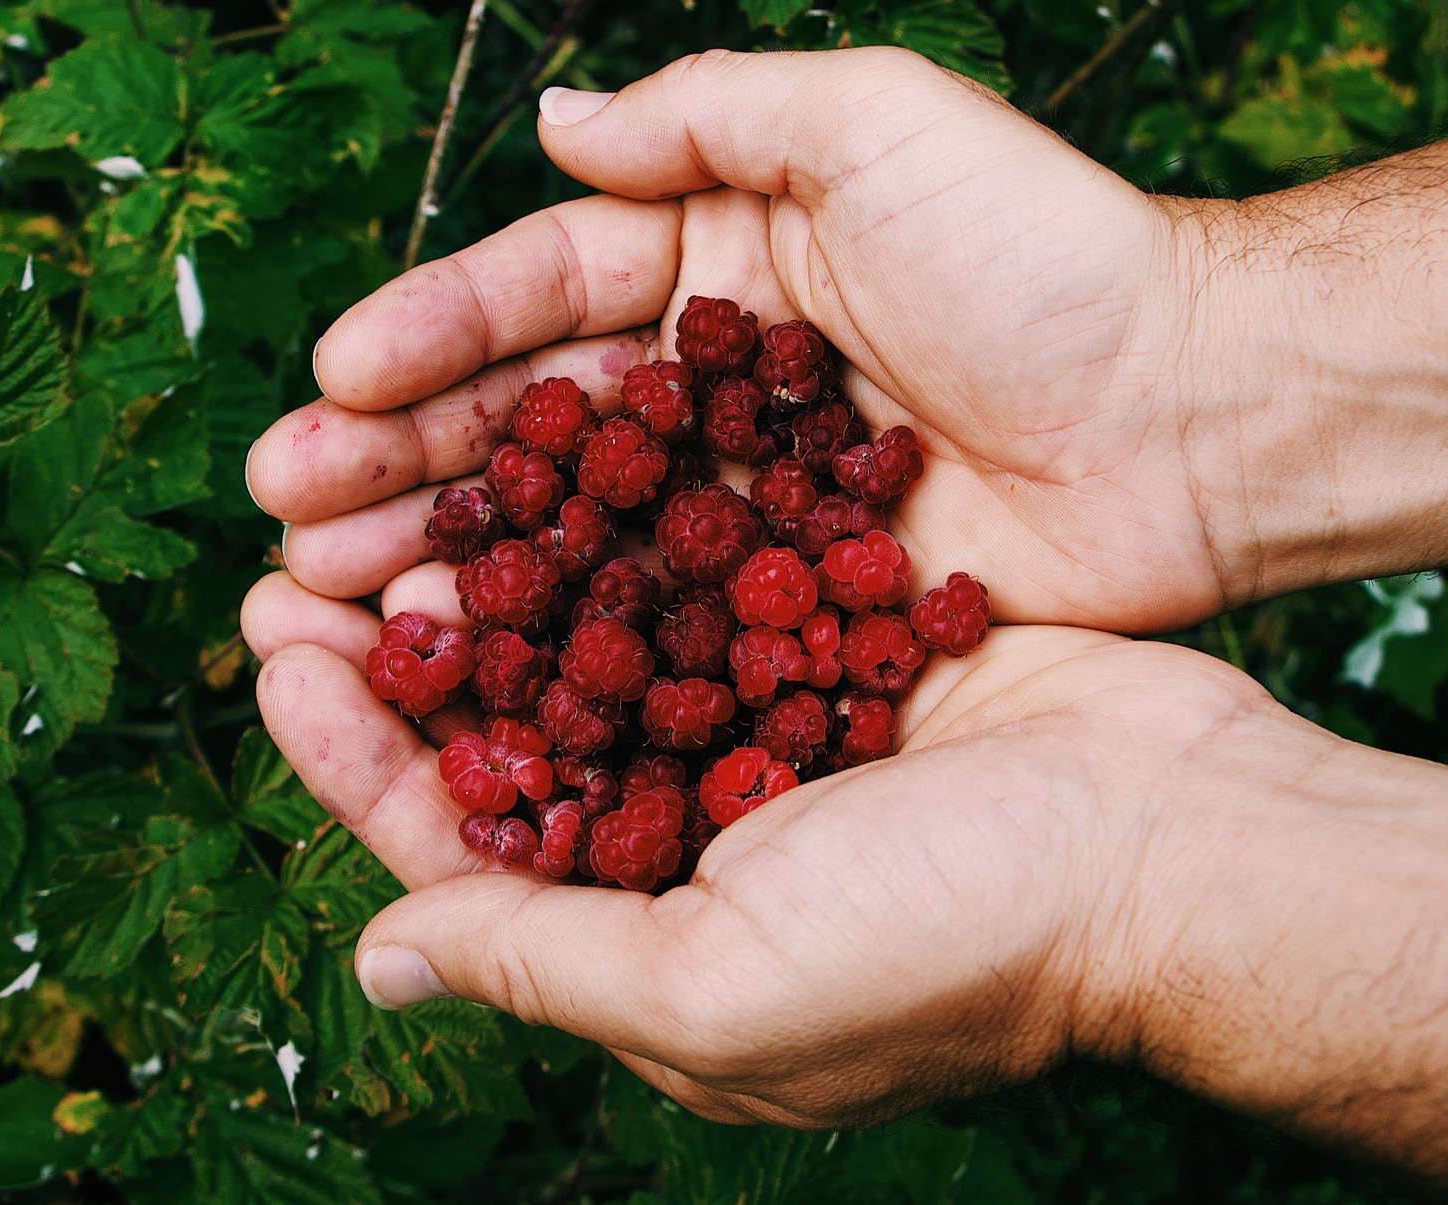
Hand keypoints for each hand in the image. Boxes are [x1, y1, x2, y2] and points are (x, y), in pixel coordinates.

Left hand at [241, 565, 1272, 1121]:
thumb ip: (540, 964)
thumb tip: (380, 961)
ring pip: (593, 650)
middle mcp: (693, 847)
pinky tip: (567, 458)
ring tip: (412, 487)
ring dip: (503, 573)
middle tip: (305, 542)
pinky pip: (699, 589)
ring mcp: (766, 745)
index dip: (352, 746)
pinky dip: (628, 533)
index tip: (270, 642)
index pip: (454, 845)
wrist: (1176, 841)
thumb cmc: (953, 939)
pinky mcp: (834, 656)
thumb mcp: (715, 989)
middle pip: (512, 736)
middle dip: (409, 643)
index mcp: (647, 949)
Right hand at [246, 47, 1234, 633]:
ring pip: (560, 534)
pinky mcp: (783, 606)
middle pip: (522, 423)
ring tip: (328, 596)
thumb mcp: (881, 125)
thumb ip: (716, 118)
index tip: (336, 377)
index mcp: (713, 262)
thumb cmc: (1049, 253)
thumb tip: (555, 122)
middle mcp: (705, 387)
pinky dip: (557, 655)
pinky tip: (467, 682)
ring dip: (443, 564)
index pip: (540, 292)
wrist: (1196, 412)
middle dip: (397, 461)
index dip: (433, 334)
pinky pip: (647, 628)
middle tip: (287, 511)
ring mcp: (737, 505)